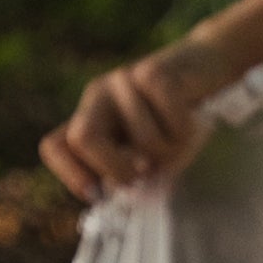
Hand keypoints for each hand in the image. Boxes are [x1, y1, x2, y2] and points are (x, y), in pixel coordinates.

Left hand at [39, 48, 206, 206]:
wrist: (207, 68)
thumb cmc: (177, 123)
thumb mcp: (150, 154)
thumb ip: (132, 172)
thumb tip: (119, 193)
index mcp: (90, 120)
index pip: (54, 147)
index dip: (71, 175)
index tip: (99, 195)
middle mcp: (98, 97)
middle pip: (83, 138)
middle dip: (117, 168)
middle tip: (147, 172)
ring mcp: (123, 80)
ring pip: (142, 138)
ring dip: (170, 151)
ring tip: (181, 142)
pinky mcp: (154, 70)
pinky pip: (170, 118)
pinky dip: (187, 131)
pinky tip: (193, 121)